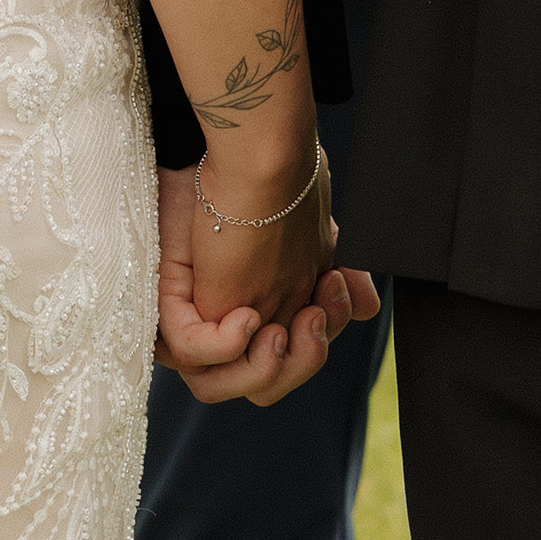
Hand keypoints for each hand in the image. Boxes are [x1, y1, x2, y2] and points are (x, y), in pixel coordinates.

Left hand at [156, 165, 379, 404]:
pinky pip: (191, 353)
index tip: (336, 290)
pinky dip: (225, 346)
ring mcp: (198, 315)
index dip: (320, 341)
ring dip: (263, 367)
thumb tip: (365, 308)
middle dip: (300, 362)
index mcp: (262, 311)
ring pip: (216, 384)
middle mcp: (228, 320)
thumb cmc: (280, 190)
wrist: (255, 155)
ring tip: (278, 329)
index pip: (288, 361)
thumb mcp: (318, 242)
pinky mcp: (174, 301)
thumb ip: (341, 281)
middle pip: (262, 384)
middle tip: (312, 316)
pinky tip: (249, 318)